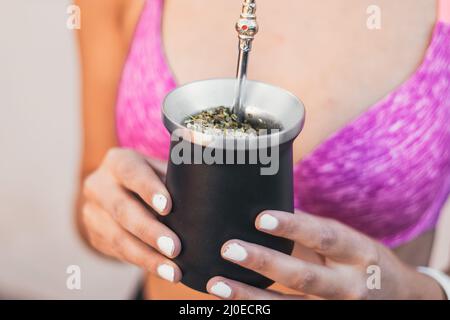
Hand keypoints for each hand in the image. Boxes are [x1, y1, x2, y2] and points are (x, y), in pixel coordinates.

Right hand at [81, 148, 181, 282]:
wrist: (117, 193)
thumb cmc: (152, 178)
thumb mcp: (159, 170)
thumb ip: (175, 178)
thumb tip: (205, 190)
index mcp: (118, 161)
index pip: (131, 172)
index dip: (148, 189)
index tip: (168, 206)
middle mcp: (99, 185)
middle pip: (122, 209)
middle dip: (150, 231)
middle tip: (175, 247)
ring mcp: (92, 212)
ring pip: (119, 237)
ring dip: (148, 256)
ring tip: (173, 270)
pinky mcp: (95, 236)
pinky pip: (119, 253)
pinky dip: (143, 262)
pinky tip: (163, 271)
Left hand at [207, 210, 444, 299]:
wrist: (399, 298)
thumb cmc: (363, 260)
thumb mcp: (348, 240)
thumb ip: (313, 229)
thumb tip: (266, 211)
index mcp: (357, 252)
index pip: (324, 236)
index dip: (293, 226)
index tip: (260, 218)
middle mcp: (350, 285)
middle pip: (304, 276)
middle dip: (264, 262)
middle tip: (228, 248)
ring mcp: (336, 310)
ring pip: (289, 306)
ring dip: (249, 296)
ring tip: (217, 284)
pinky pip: (287, 318)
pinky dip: (259, 311)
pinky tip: (233, 304)